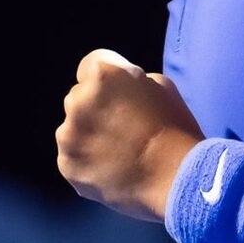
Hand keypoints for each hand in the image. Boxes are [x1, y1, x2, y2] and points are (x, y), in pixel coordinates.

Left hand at [56, 47, 203, 222]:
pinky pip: (73, 157)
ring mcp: (68, 135)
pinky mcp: (67, 165)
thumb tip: (120, 89)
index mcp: (102, 75)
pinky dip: (88, 161)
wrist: (175, 178)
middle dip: (97, 106)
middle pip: (80, 97)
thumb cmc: (175, 128)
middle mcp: (77, 101)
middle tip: (124, 127)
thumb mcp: (162, 86)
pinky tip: (113, 168)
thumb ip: (131, 80)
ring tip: (119, 152)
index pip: (91, 64)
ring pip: (74, 128)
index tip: (121, 92)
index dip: (109, 78)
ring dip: (90, 135)